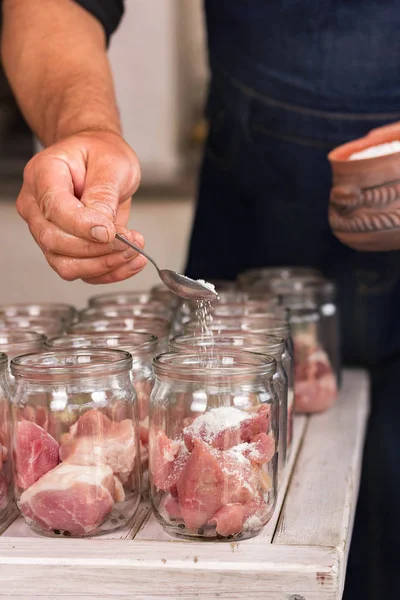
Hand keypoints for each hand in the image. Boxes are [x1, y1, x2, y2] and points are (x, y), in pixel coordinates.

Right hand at [17, 130, 145, 283]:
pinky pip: (82, 272)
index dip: (83, 226)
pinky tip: (130, 262)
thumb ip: (103, 195)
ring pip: (66, 264)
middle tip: (130, 241)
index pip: (55, 209)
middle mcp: (38, 206)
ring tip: (134, 251)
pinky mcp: (65, 248)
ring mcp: (48, 230)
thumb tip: (101, 228)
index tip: (111, 231)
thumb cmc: (101, 153)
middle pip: (55, 242)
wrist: (99, 159)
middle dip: (97, 249)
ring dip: (104, 264)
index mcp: (44, 175)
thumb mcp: (111, 163)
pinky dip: (108, 272)